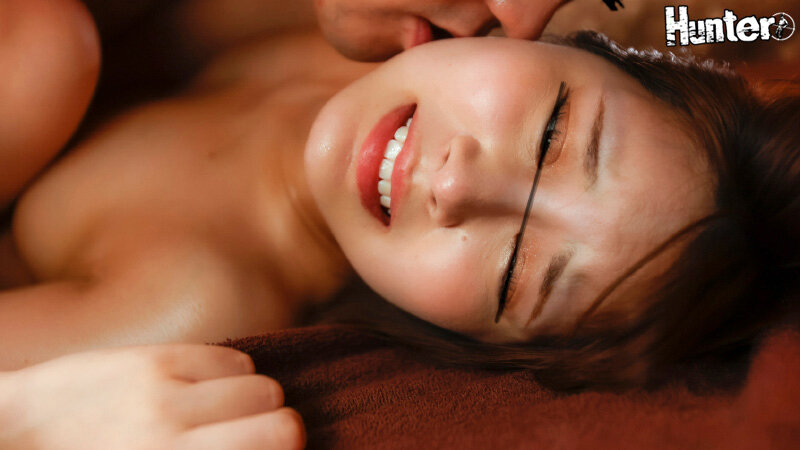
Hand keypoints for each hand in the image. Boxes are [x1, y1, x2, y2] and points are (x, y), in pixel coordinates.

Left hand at [0, 345, 303, 449]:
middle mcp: (174, 433)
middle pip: (281, 414)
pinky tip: (205, 390)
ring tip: (223, 415)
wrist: (22, 434)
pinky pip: (230, 359)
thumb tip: (269, 446)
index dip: (290, 448)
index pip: (282, 440)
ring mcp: (164, 392)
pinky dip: (230, 376)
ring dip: (252, 401)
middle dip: (274, 427)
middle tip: (249, 437)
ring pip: (260, 383)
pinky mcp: (154, 359)